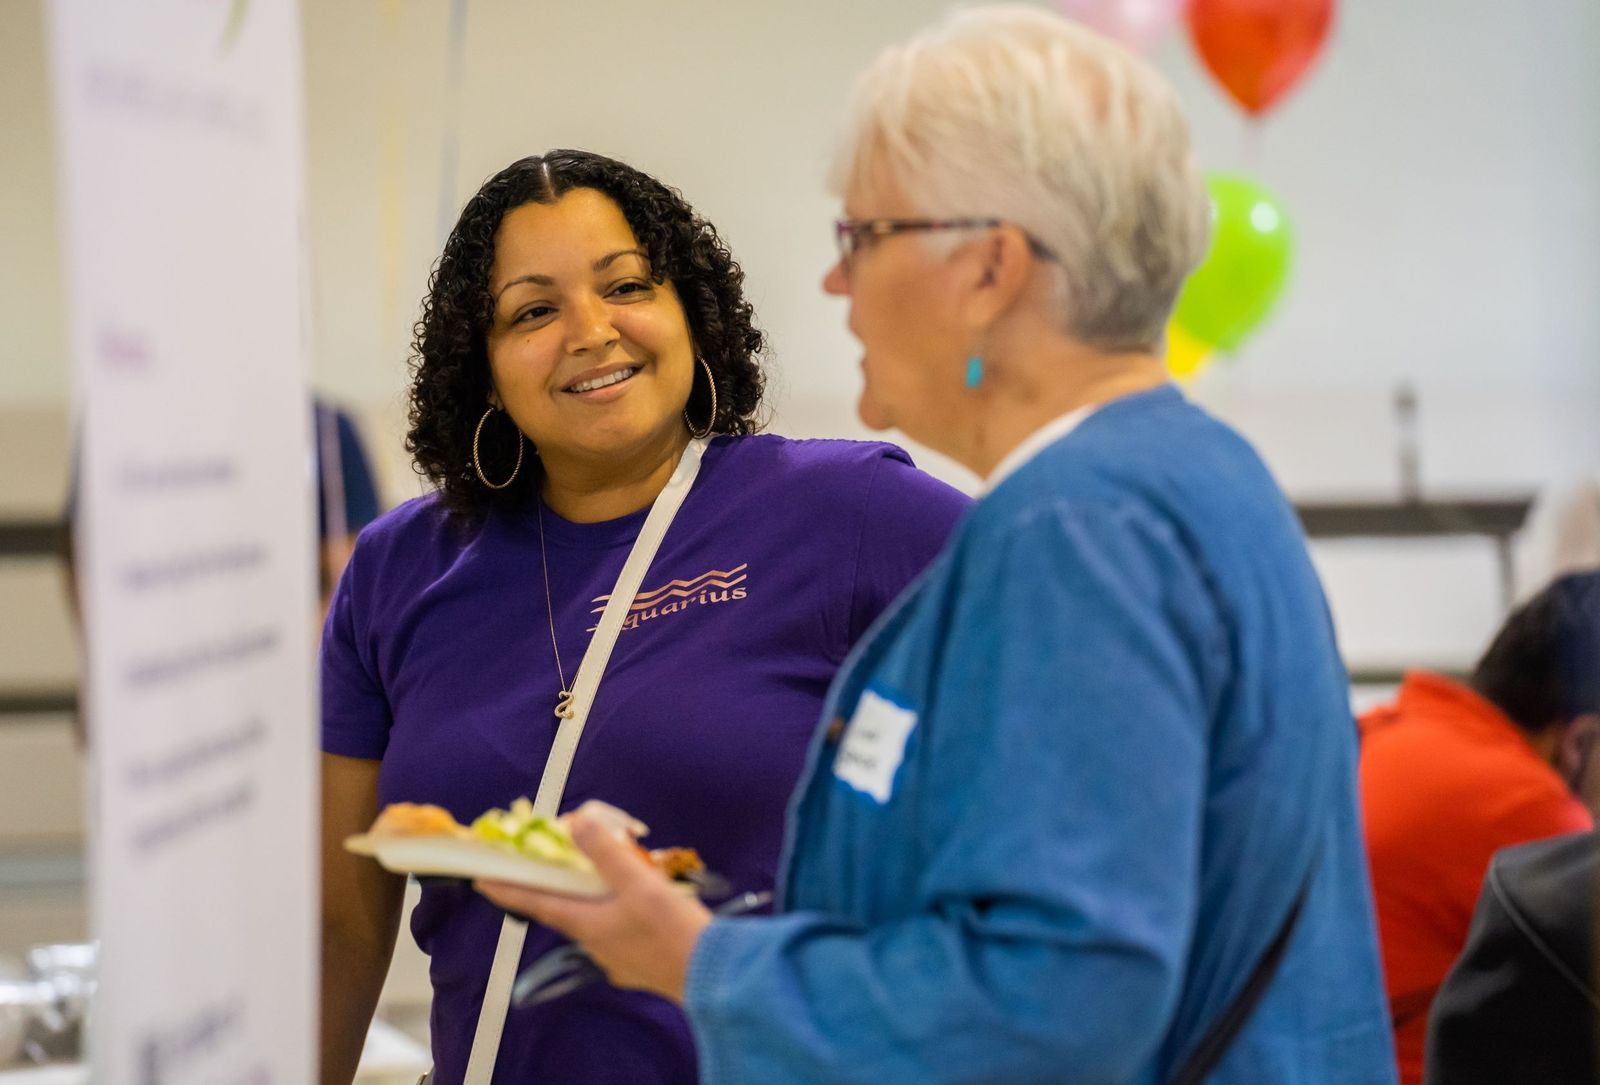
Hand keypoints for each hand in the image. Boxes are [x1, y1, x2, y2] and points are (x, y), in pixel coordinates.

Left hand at [477, 809, 712, 1002]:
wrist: (714, 976)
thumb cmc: (672, 931)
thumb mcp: (639, 884)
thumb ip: (607, 852)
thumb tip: (576, 820)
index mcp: (587, 924)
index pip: (537, 902)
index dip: (508, 889)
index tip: (482, 880)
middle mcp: (596, 944)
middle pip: (567, 910)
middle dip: (560, 887)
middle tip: (558, 864)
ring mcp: (619, 958)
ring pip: (597, 921)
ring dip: (595, 899)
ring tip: (610, 877)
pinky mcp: (641, 965)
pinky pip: (621, 932)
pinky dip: (622, 913)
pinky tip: (642, 906)